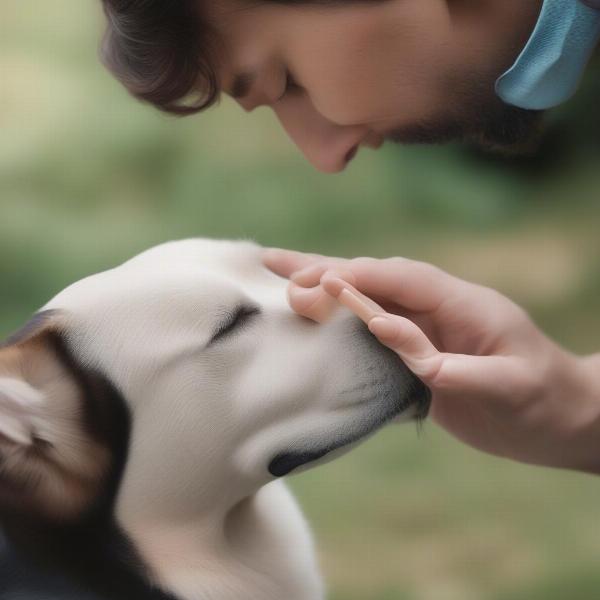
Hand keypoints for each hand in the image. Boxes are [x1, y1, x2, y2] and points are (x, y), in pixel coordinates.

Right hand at [263, 248, 599, 472]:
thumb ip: (455, 367)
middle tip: (273, 264)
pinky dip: (338, 320)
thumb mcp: (509, 385)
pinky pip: (370, 330)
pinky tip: (315, 319)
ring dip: (324, 288)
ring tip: (281, 281)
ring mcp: (424, 329)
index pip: (400, 279)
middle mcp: (436, 308)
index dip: (357, 277)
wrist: (560, 419)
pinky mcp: (416, 352)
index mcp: (461, 303)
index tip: (316, 281)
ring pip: (366, 300)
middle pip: (373, 278)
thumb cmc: (542, 400)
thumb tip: (396, 345)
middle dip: (324, 269)